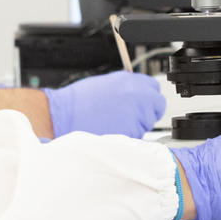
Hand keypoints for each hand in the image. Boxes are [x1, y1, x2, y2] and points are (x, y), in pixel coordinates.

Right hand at [43, 70, 165, 137]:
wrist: (63, 116)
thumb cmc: (78, 102)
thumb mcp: (105, 84)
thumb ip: (125, 87)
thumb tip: (136, 93)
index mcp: (130, 81)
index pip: (153, 88)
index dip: (147, 97)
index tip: (142, 102)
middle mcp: (137, 95)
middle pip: (157, 105)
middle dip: (148, 111)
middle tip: (132, 116)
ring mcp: (136, 115)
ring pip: (147, 123)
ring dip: (137, 125)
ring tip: (115, 124)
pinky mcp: (132, 133)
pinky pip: (138, 137)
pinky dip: (129, 138)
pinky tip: (113, 132)